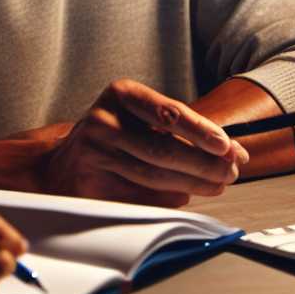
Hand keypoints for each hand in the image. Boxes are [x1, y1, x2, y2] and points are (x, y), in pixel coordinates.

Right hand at [39, 79, 248, 206]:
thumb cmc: (114, 135)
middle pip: (164, 149)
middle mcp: (104, 121)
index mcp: (120, 95)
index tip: (227, 146)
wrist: (62, 164)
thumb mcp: (138, 116)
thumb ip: (181, 128)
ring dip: (194, 183)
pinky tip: (187, 195)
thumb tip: (232, 151)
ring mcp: (95, 155)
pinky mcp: (92, 185)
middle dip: (204, 163)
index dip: (201, 131)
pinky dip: (170, 198)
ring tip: (217, 185)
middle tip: (231, 171)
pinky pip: (141, 196)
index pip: (169, 113)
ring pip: (155, 175)